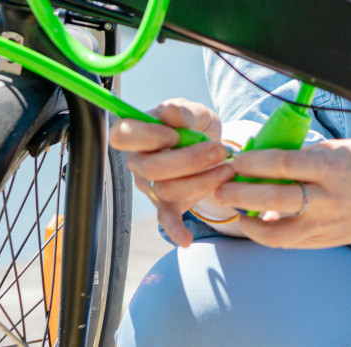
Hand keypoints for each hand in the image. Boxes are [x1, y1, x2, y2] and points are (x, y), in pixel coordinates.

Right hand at [109, 99, 230, 247]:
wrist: (212, 146)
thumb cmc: (196, 125)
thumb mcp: (195, 111)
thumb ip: (184, 111)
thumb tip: (170, 111)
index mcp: (138, 132)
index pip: (122, 135)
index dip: (147, 136)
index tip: (174, 134)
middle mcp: (138, 161)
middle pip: (151, 168)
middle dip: (191, 160)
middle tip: (220, 150)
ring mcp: (150, 186)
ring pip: (167, 190)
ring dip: (203, 181)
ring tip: (228, 169)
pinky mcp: (166, 204)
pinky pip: (165, 220)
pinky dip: (175, 230)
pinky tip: (186, 239)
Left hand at [212, 138, 350, 248]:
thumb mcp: (341, 149)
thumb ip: (305, 157)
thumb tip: (268, 160)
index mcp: (333, 168)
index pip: (283, 165)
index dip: (253, 162)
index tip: (234, 159)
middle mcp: (330, 199)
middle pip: (274, 197)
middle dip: (240, 192)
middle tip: (219, 184)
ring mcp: (330, 225)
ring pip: (278, 232)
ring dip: (249, 221)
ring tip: (234, 210)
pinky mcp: (330, 241)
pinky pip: (292, 242)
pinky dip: (271, 233)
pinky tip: (259, 222)